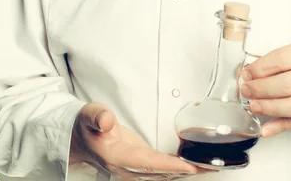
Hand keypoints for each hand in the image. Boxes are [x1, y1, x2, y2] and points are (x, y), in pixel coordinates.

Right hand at [69, 101, 210, 179]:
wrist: (79, 138)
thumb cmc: (86, 125)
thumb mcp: (89, 115)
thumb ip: (98, 117)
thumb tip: (107, 121)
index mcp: (117, 157)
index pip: (147, 163)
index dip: (168, 166)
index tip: (189, 167)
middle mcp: (127, 168)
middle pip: (161, 173)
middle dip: (186, 171)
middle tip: (211, 167)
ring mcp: (133, 169)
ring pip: (163, 175)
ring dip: (185, 171)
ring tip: (209, 167)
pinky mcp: (139, 165)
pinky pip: (161, 170)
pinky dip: (178, 168)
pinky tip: (193, 164)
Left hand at [240, 40, 290, 137]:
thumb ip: (285, 58)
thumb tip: (254, 71)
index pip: (283, 60)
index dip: (261, 67)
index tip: (247, 72)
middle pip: (286, 84)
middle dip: (260, 88)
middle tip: (246, 89)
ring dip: (268, 107)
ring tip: (252, 105)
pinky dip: (281, 126)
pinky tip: (266, 127)